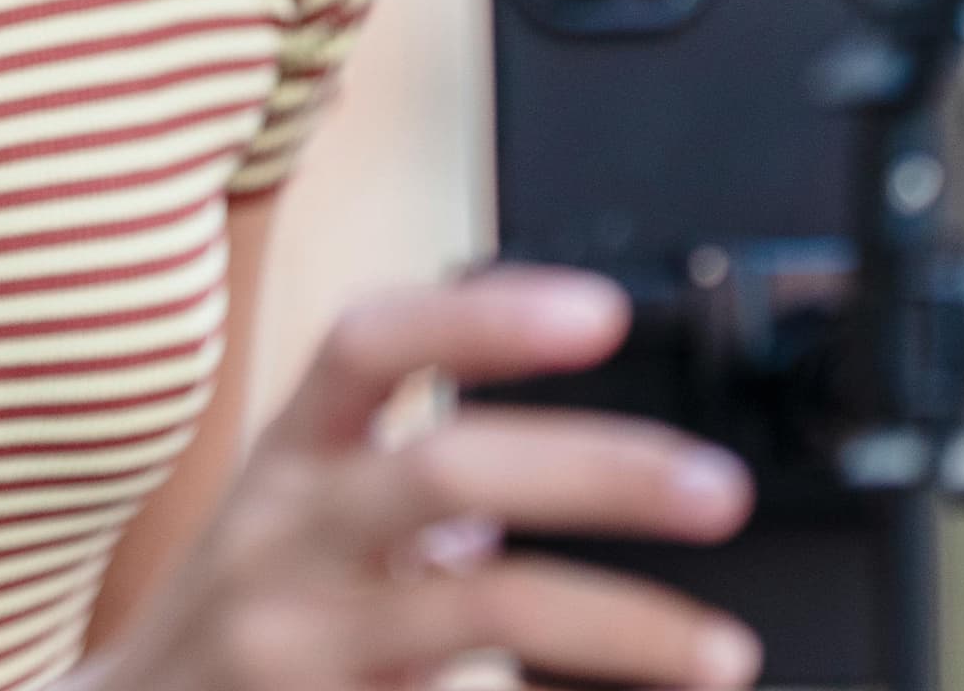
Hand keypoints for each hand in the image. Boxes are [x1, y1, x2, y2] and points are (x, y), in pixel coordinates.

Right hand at [78, 267, 761, 689]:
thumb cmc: (240, 618)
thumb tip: (565, 451)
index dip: (480, 320)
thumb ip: (401, 472)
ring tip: (723, 651)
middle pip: (445, 470)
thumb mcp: (295, 517)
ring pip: (481, 611)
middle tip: (718, 489)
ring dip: (625, 627)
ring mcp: (296, 647)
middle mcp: (279, 540)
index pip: (367, 347)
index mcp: (284, 461)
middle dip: (600, 472)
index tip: (600, 312)